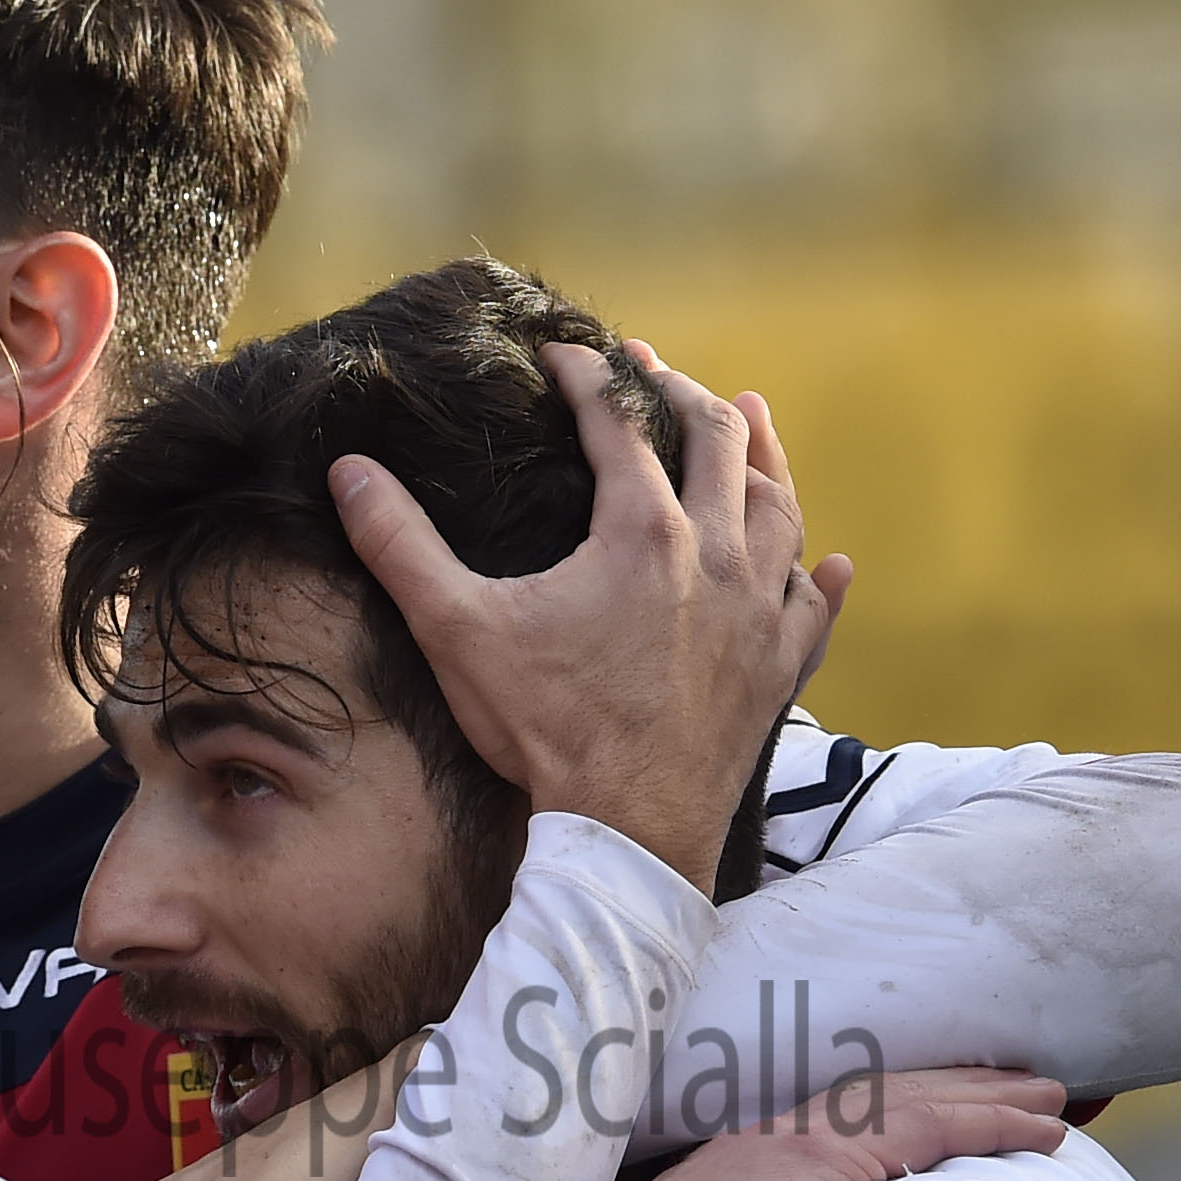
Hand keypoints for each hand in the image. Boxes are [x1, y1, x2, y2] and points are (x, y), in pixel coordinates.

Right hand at [332, 338, 850, 881]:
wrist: (630, 829)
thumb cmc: (546, 729)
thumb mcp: (458, 632)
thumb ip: (400, 546)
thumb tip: (350, 473)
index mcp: (640, 532)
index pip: (617, 424)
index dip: (587, 377)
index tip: (563, 352)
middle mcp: (714, 555)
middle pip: (717, 443)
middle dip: (682, 394)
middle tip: (655, 370)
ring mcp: (758, 611)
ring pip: (778, 507)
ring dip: (764, 455)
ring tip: (751, 419)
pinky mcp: (778, 667)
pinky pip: (813, 608)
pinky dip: (820, 578)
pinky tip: (830, 564)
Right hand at [602, 1068, 1066, 1180]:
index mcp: (754, 1161)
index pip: (849, 1120)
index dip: (912, 1107)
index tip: (961, 1106)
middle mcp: (780, 1133)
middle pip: (892, 1094)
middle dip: (964, 1086)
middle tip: (1030, 1085)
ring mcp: (803, 1138)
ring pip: (921, 1099)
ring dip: (994, 1096)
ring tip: (1056, 1098)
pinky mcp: (831, 1156)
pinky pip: (933, 1127)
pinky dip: (993, 1122)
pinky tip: (1042, 1128)